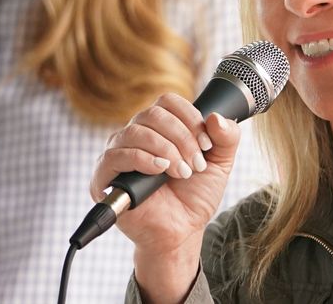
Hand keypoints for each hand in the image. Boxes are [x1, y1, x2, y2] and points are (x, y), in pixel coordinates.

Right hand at [90, 93, 239, 299]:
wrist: (182, 230)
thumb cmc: (195, 194)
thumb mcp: (221, 163)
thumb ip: (227, 137)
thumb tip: (216, 117)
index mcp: (161, 126)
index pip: (169, 101)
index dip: (190, 118)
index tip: (207, 144)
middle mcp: (136, 134)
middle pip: (154, 114)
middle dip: (182, 138)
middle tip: (196, 164)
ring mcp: (118, 153)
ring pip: (136, 132)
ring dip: (167, 150)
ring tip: (182, 172)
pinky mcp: (106, 176)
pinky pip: (116, 155)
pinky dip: (143, 159)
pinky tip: (161, 170)